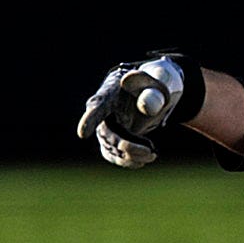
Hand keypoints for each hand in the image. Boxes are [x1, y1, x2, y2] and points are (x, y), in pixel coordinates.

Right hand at [76, 54, 200, 167]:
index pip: (98, 106)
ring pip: (109, 148)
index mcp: (111, 92)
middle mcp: (102, 110)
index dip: (89, 120)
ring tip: (153, 154)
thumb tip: (146, 106)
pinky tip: (145, 158)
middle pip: (106, 134)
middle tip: (152, 153)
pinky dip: (129, 161)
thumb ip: (155, 91)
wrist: (151, 90)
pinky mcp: (112, 138)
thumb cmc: (154, 83)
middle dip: (127, 147)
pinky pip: (114, 155)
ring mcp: (106, 125)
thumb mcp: (160, 81)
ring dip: (130, 157)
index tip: (82, 134)